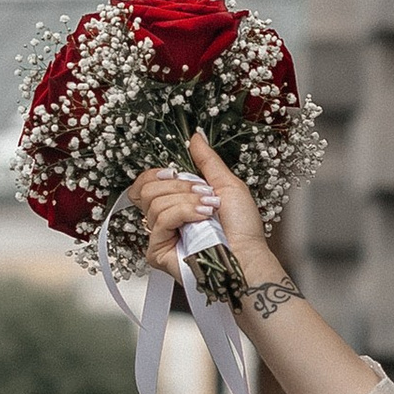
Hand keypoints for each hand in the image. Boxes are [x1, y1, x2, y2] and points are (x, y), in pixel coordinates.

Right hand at [129, 130, 268, 281]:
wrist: (248, 256)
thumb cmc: (243, 229)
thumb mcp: (227, 184)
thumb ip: (207, 160)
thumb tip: (196, 137)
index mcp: (176, 202)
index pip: (146, 182)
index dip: (157, 173)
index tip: (177, 171)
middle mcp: (166, 218)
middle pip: (146, 189)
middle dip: (178, 186)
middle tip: (204, 195)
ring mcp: (161, 235)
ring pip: (154, 203)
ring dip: (186, 201)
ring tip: (208, 210)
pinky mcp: (157, 251)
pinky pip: (159, 221)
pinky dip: (183, 214)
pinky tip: (201, 219)